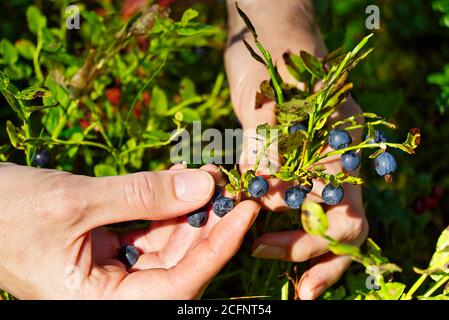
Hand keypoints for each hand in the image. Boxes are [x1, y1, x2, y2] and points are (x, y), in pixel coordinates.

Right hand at [0, 163, 259, 298]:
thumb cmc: (6, 210)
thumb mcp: (76, 202)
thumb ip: (143, 196)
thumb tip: (204, 183)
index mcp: (100, 305)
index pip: (179, 286)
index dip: (217, 249)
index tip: (245, 212)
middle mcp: (112, 295)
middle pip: (180, 263)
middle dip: (208, 221)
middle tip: (231, 184)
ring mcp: (112, 272)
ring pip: (168, 244)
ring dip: (190, 209)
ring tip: (208, 174)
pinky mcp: (109, 249)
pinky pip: (149, 230)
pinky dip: (166, 205)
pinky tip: (181, 179)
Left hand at [225, 0, 367, 298]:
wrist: (268, 31)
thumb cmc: (272, 54)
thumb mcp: (267, 99)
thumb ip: (268, 147)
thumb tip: (265, 197)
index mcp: (341, 149)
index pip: (344, 215)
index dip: (311, 242)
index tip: (263, 247)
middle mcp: (334, 161)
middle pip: (342, 227)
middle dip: (317, 260)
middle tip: (294, 289)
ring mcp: (315, 162)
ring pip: (321, 219)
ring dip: (304, 250)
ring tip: (278, 271)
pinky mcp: (291, 161)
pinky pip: (293, 202)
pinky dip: (281, 223)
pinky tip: (258, 234)